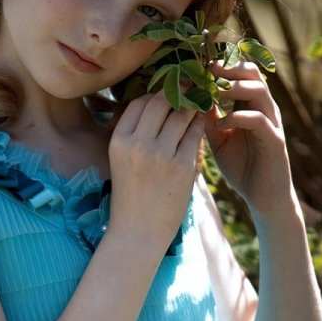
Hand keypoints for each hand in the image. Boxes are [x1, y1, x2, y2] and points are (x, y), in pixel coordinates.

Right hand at [108, 92, 205, 251]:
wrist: (138, 233)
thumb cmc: (131, 196)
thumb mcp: (122, 161)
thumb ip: (136, 134)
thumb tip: (157, 103)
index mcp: (118, 140)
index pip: (139, 103)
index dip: (155, 94)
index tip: (167, 93)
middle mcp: (137, 144)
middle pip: (160, 102)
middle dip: (176, 92)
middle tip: (188, 87)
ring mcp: (161, 155)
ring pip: (181, 114)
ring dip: (191, 106)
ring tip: (198, 103)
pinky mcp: (183, 166)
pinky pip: (195, 134)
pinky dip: (200, 124)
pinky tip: (203, 122)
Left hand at [204, 60, 294, 221]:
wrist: (263, 197)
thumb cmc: (242, 167)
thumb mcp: (219, 139)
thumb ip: (208, 118)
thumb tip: (190, 98)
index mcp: (252, 105)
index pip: (241, 74)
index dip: (221, 66)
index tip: (198, 66)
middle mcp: (265, 109)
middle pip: (252, 73)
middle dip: (228, 69)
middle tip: (206, 71)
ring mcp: (272, 123)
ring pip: (258, 91)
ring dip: (233, 88)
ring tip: (212, 94)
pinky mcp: (275, 140)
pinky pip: (258, 120)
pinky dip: (237, 118)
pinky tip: (220, 125)